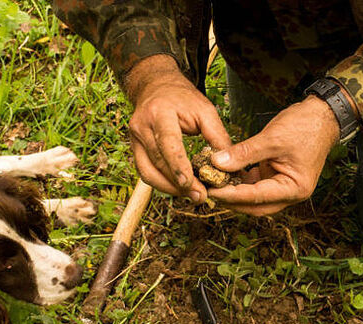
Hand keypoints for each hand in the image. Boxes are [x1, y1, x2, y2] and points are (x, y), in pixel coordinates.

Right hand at [126, 55, 231, 201]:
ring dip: (170, 188)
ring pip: (148, 172)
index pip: (168, 143)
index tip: (189, 184)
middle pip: (158, 162)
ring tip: (192, 196)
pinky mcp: (134, 149)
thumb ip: (217, 137)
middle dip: (178, 184)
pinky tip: (180, 189)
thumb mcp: (205, 110)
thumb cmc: (184, 99)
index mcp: (160, 113)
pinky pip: (145, 172)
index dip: (177, 166)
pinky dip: (162, 184)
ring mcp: (134, 139)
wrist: (157, 87)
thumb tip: (229, 166)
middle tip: (201, 196)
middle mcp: (142, 126)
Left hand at [208, 95, 339, 215]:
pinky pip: (257, 187)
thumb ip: (244, 153)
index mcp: (294, 188)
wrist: (322, 115)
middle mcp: (291, 193)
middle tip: (209, 192)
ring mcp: (285, 188)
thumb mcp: (271, 138)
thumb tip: (217, 162)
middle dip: (232, 201)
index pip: (257, 197)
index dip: (232, 195)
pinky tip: (226, 176)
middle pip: (256, 207)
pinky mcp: (278, 179)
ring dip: (236, 194)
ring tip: (214, 184)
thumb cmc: (304, 125)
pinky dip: (242, 183)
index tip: (212, 190)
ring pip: (255, 200)